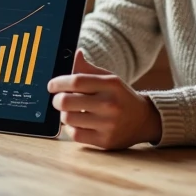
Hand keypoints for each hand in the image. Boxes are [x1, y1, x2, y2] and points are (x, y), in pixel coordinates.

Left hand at [47, 51, 161, 149]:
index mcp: (110, 84)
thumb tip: (76, 54)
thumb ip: (89, 69)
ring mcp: (108, 124)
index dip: (58, 83)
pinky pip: (76, 134)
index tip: (51, 85)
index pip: (76, 81)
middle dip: (57, 100)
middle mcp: (110, 104)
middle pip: (67, 101)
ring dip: (63, 115)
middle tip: (58, 100)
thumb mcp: (109, 79)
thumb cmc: (121, 96)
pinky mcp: (105, 141)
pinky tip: (77, 124)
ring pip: (68, 119)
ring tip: (69, 112)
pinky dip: (71, 129)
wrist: (144, 120)